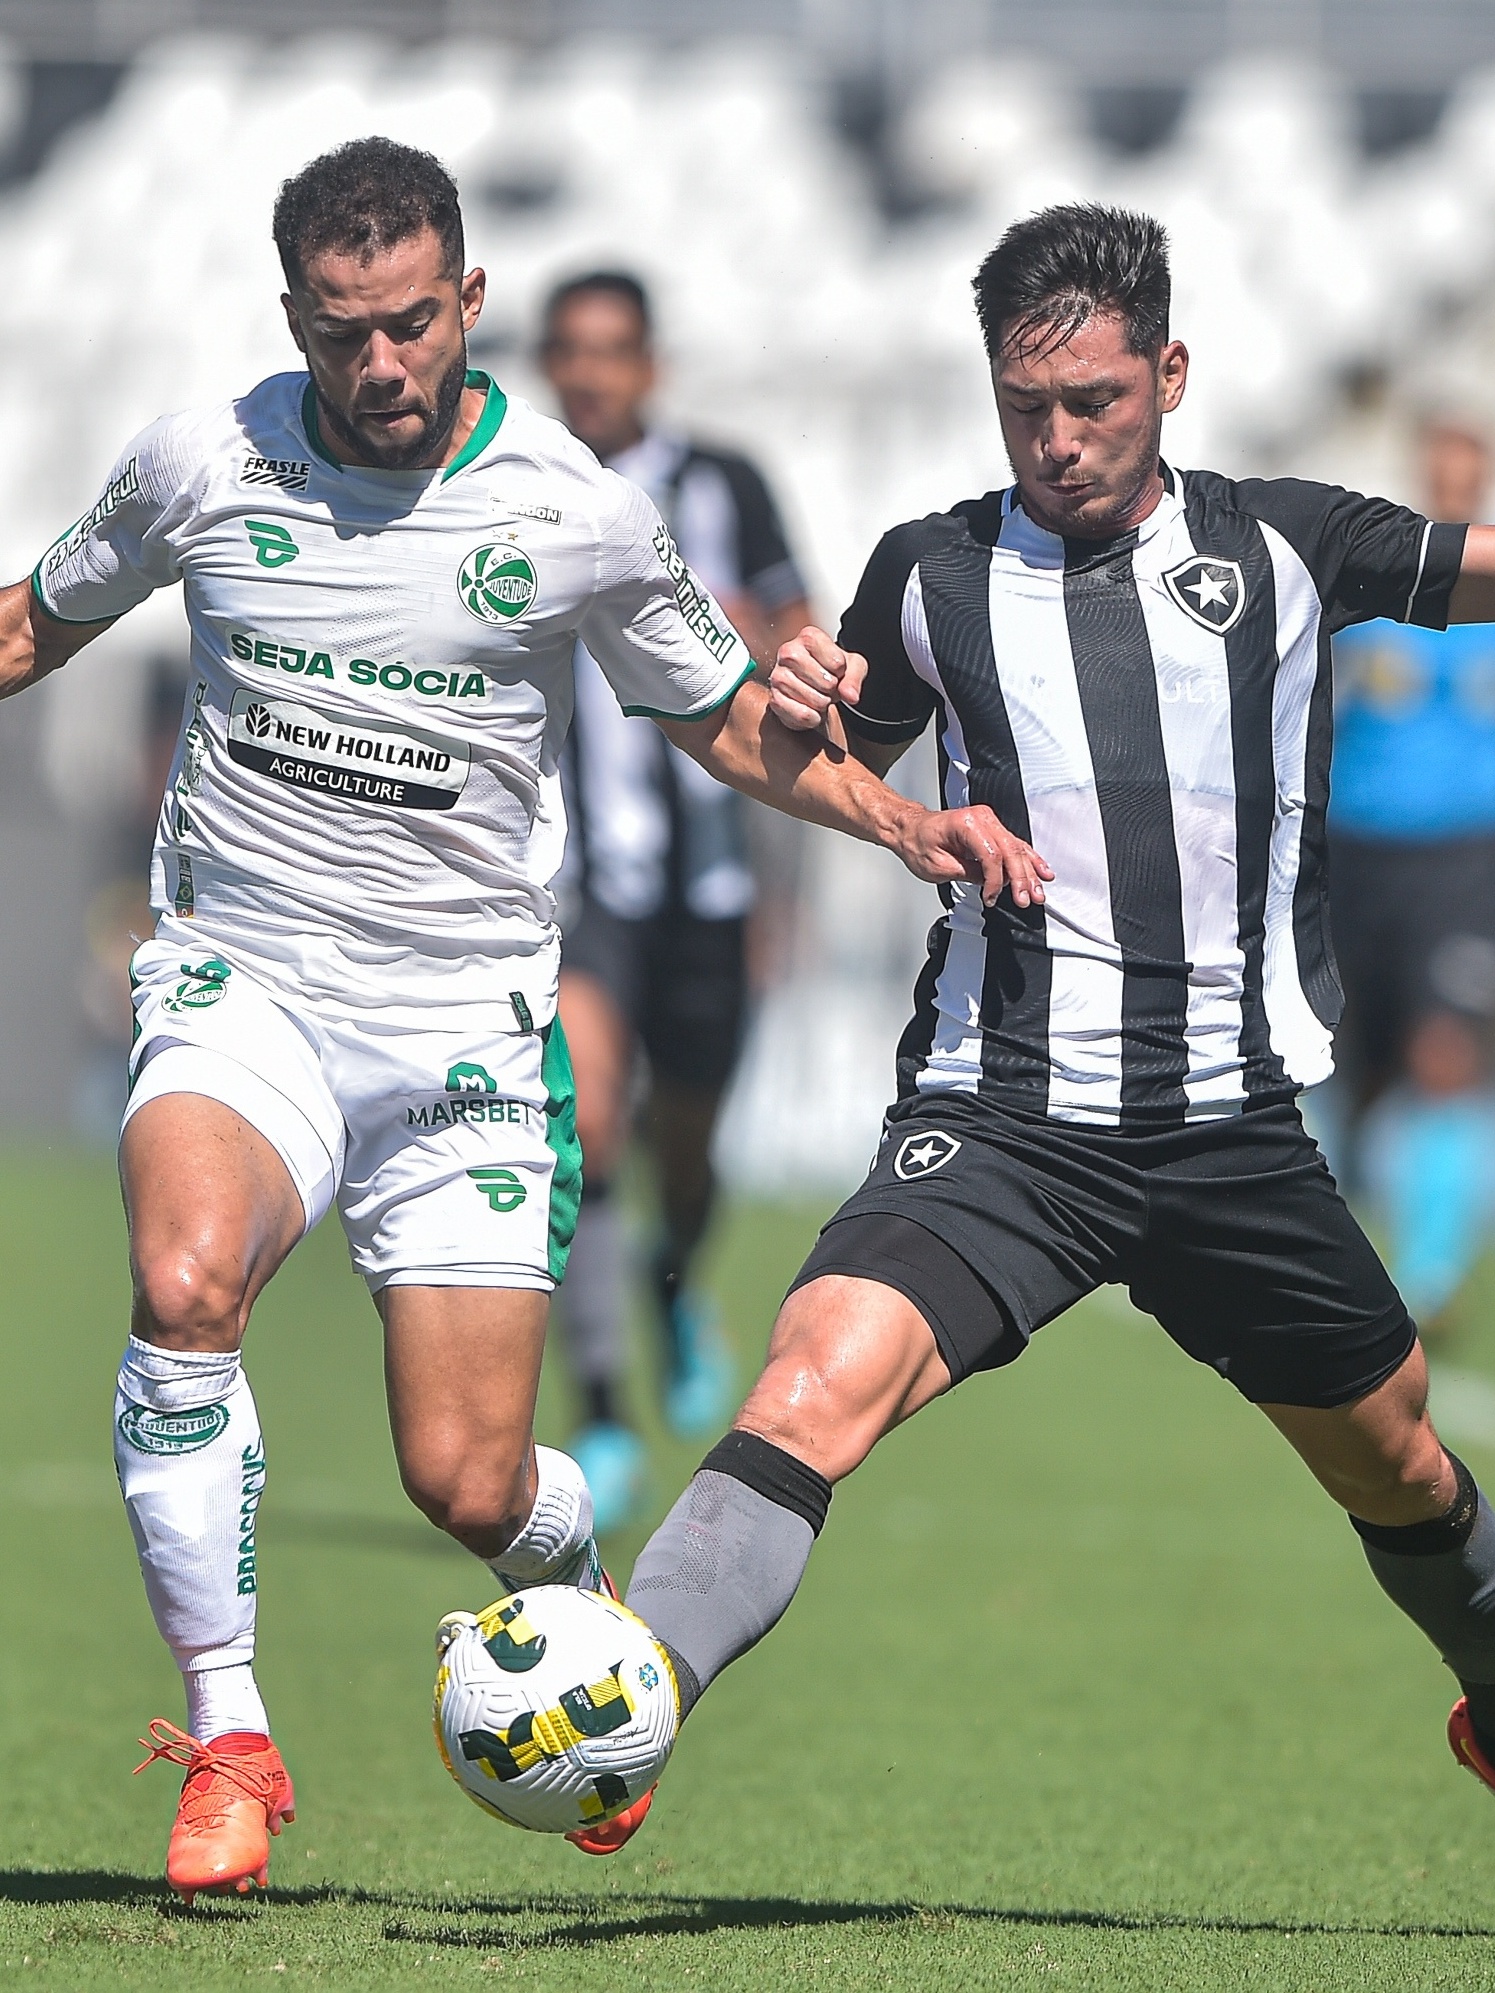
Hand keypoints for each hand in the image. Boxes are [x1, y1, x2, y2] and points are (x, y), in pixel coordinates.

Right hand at [769, 626, 868, 732]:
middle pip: (827, 683)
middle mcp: (788, 652)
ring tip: (818, 695)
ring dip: (823, 704)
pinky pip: (803, 715)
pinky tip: (810, 708)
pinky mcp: (774, 699)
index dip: (842, 672)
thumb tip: (850, 696)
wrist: (814, 686)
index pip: (837, 663)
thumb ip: (855, 678)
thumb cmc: (831, 670)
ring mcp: (778, 676)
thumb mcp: (853, 666)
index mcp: (808, 637)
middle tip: (827, 686)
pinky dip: (813, 717)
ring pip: (815, 700)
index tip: (836, 670)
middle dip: (833, 690)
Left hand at [892, 804, 1053, 909]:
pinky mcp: (991, 829)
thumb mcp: (938, 866)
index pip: (992, 855)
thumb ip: (968, 873)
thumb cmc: (918, 842)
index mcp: (967, 823)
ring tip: (1038, 891)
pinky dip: (1028, 859)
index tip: (991, 897)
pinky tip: (1041, 871)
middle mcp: (981, 818)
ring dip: (1029, 872)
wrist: (910, 829)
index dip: (995, 881)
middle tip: (1027, 899)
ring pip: (1017, 848)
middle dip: (1021, 878)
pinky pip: (1015, 844)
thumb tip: (990, 882)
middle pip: (1010, 851)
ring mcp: (989, 821)